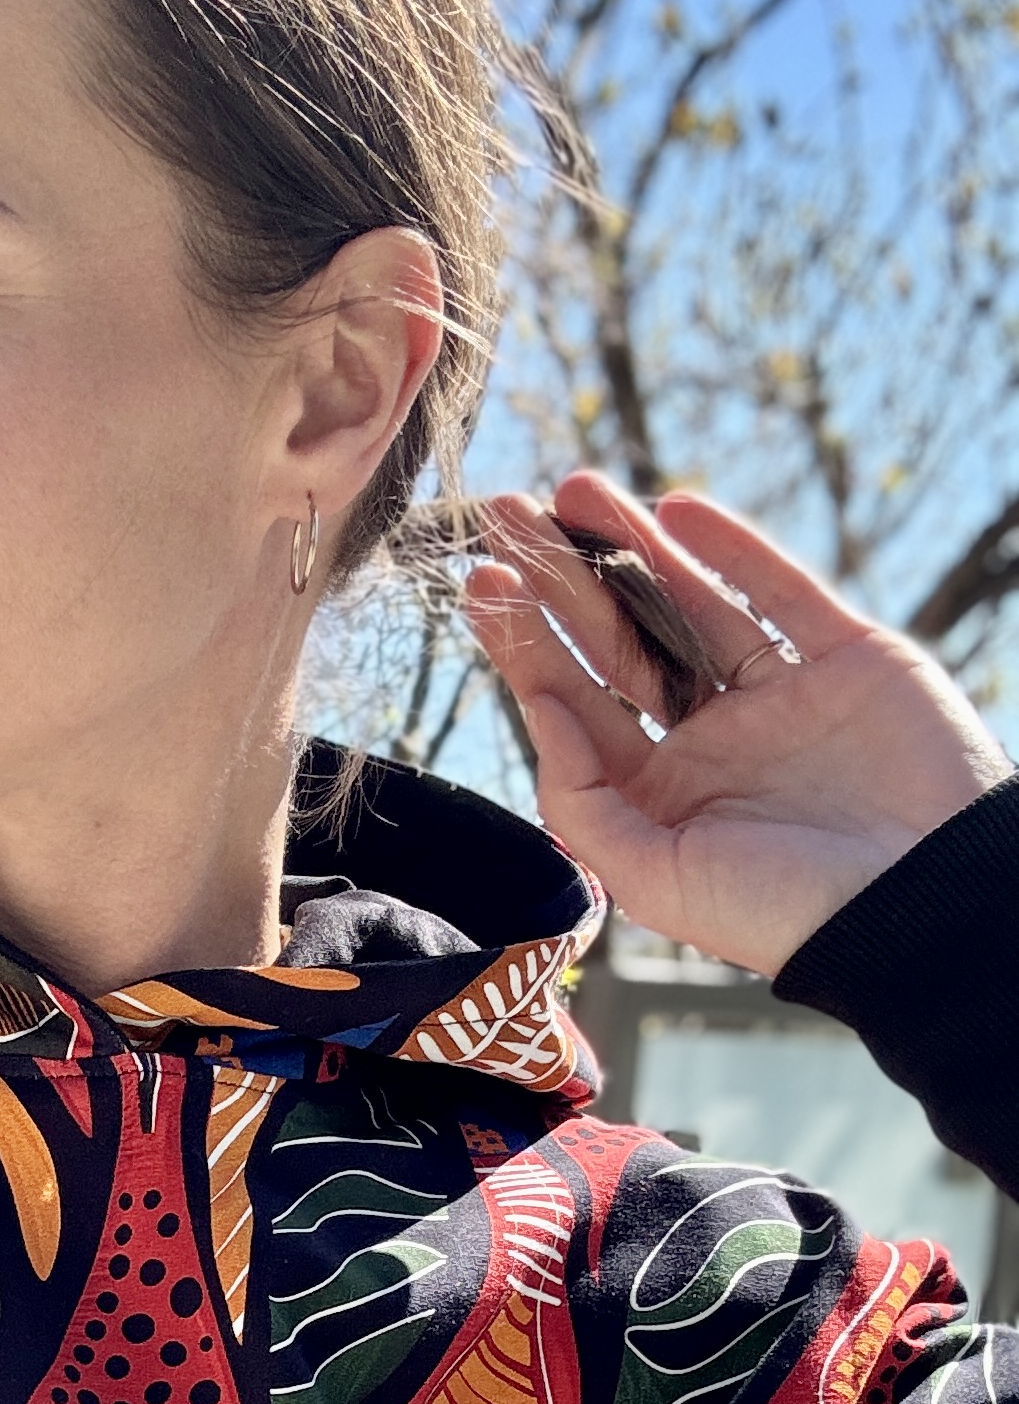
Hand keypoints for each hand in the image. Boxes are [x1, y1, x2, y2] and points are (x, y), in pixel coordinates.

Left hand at [463, 472, 1013, 978]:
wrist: (921, 907)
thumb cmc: (782, 914)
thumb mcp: (656, 879)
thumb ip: (584, 801)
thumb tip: (541, 709)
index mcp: (658, 795)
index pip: (575, 703)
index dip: (527, 644)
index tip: (484, 582)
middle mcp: (711, 741)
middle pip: (619, 644)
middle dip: (564, 579)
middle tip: (509, 512)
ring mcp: (778, 697)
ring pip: (691, 605)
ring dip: (632, 547)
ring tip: (576, 490)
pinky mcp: (846, 661)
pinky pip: (780, 593)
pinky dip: (731, 550)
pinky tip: (675, 510)